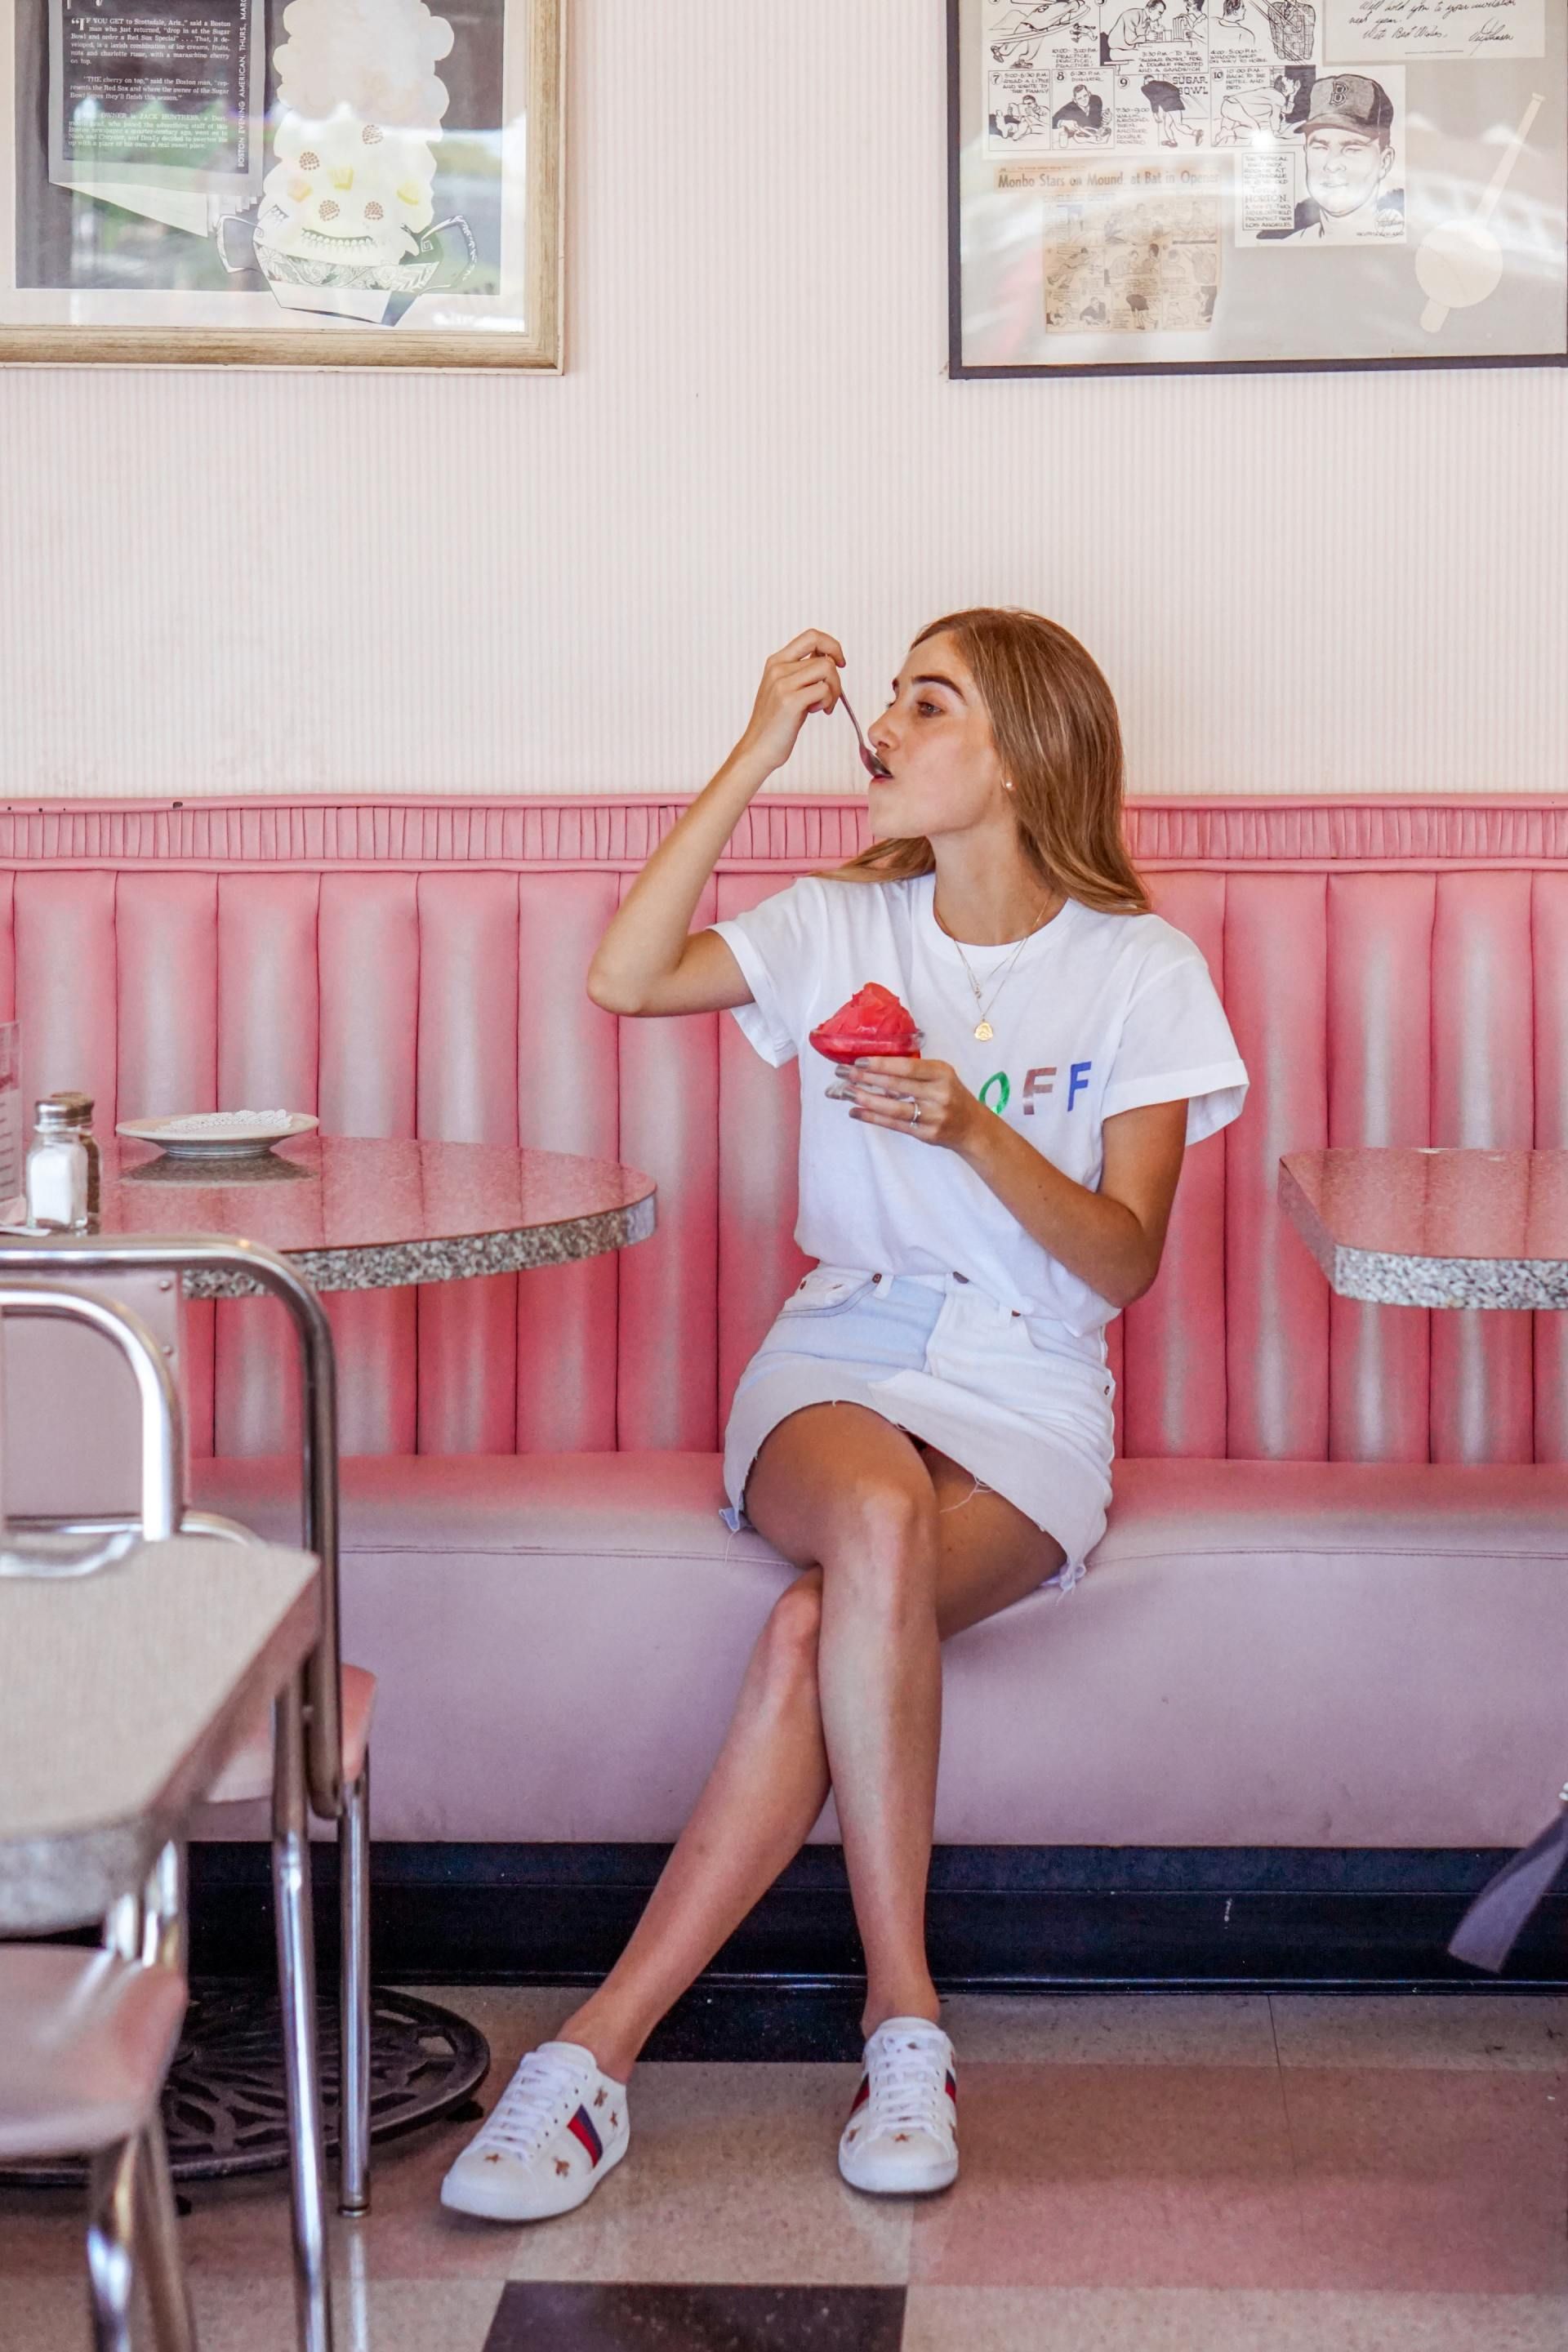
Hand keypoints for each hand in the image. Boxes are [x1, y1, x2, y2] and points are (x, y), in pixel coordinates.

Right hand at [736, 630, 844, 774]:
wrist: (758, 749)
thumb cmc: (777, 723)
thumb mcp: (786, 689)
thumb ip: (802, 671)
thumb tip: (829, 657)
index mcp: (776, 661)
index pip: (811, 636)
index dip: (832, 645)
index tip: (839, 663)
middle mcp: (778, 668)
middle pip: (825, 658)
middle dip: (836, 679)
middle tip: (830, 697)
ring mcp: (782, 684)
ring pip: (827, 670)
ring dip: (834, 691)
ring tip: (823, 706)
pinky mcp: (790, 701)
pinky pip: (824, 689)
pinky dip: (828, 701)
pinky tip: (817, 712)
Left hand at [845, 1056, 983, 1151]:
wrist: (972, 1127)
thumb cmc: (951, 1095)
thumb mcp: (941, 1075)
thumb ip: (915, 1071)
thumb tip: (874, 1067)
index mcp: (942, 1073)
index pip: (907, 1067)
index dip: (881, 1064)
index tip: (858, 1061)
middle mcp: (939, 1094)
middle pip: (896, 1085)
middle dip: (866, 1078)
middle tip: (842, 1073)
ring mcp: (933, 1116)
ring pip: (893, 1107)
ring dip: (866, 1099)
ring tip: (846, 1092)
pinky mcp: (926, 1134)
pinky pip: (894, 1124)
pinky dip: (872, 1117)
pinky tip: (855, 1112)